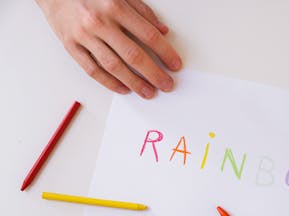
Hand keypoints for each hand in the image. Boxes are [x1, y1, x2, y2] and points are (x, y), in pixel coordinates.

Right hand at [36, 0, 181, 98]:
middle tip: (166, 85)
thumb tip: (163, 32)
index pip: (148, 35)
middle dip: (153, 74)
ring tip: (148, 92)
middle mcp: (99, 23)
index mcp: (115, 7)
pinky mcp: (71, 46)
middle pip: (133, 55)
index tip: (175, 65)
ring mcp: (84, 36)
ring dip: (134, 83)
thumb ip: (142, 12)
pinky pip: (93, 70)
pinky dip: (110, 83)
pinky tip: (124, 89)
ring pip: (114, 66)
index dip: (165, 53)